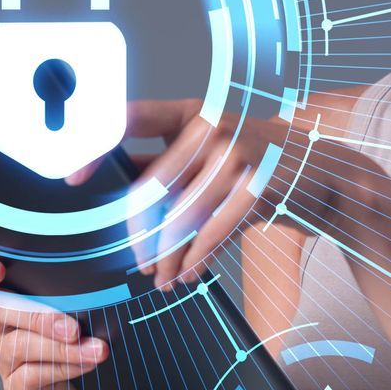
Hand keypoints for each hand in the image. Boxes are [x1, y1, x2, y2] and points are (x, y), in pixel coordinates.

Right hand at [0, 254, 108, 389]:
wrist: (111, 374)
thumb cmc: (94, 327)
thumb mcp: (89, 300)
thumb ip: (81, 286)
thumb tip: (104, 277)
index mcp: (10, 292)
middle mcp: (0, 323)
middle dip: (34, 316)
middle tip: (72, 328)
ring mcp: (4, 356)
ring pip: (17, 346)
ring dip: (60, 348)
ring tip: (96, 350)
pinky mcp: (16, 386)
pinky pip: (30, 376)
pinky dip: (63, 368)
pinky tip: (87, 364)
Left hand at [100, 99, 306, 291]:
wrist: (320, 173)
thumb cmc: (255, 161)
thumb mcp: (212, 147)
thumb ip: (167, 160)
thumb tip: (110, 179)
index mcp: (193, 111)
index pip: (131, 120)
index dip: (96, 146)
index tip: (70, 176)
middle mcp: (214, 127)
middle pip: (154, 187)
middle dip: (140, 234)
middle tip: (136, 262)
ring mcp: (239, 155)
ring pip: (181, 218)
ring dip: (167, 257)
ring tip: (161, 277)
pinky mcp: (259, 187)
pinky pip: (212, 233)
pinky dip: (195, 260)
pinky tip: (185, 275)